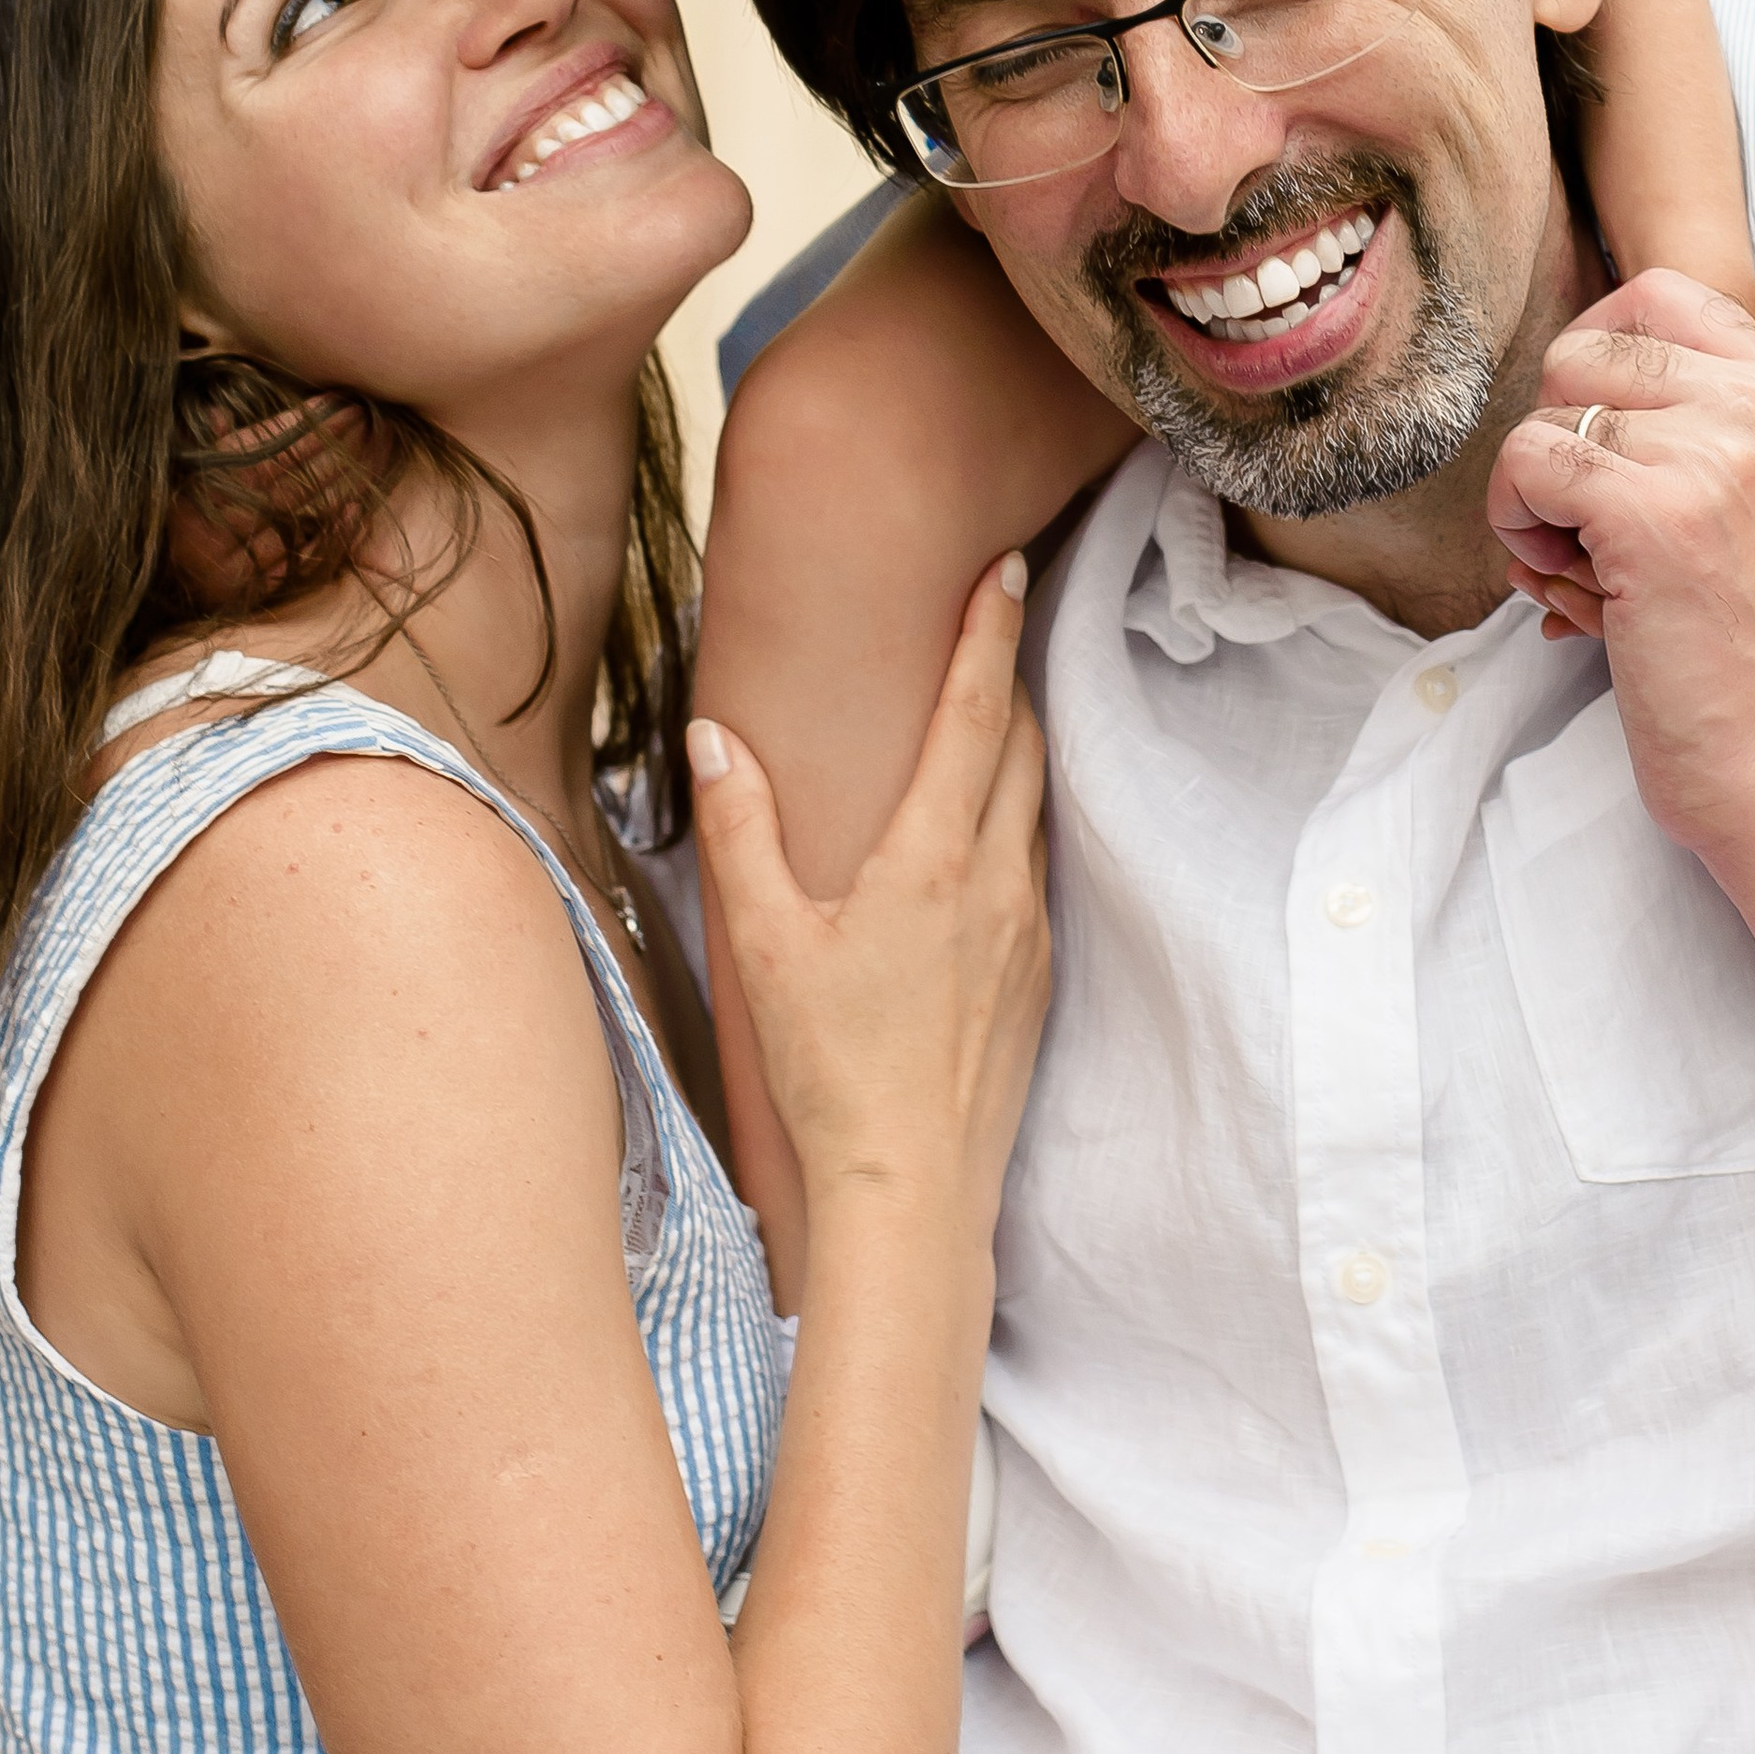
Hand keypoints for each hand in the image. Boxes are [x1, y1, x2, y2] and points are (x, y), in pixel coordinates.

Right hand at [691, 552, 1048, 1236]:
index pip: (975, 714)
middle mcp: (996, 881)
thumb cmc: (829, 1068)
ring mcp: (1029, 930)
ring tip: (990, 711)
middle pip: (1024, 744)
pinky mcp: (1040, 975)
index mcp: (929, 859)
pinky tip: (983, 834)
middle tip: (998, 618)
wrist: (913, 1185)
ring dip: (1020, 748)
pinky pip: (1038, 870)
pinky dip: (1017, 823)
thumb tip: (714, 737)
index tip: (1006, 568)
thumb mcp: (768, 945)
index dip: (990, 633)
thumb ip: (741, 831)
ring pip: (1037, 806)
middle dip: (1011, 674)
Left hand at [1487, 271, 1754, 885]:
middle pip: (1584, 348)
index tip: (1589, 444)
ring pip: (1547, 411)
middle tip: (1586, 532)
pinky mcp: (1656, 511)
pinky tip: (1563, 587)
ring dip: (1535, 498)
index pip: (1660, 295)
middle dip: (1559, 437)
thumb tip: (1550, 421)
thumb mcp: (1747, 520)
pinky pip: (1526, 463)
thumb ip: (1681, 445)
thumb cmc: (1752, 669)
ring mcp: (1717, 452)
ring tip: (1586, 576)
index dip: (1592, 359)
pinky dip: (1516, 524)